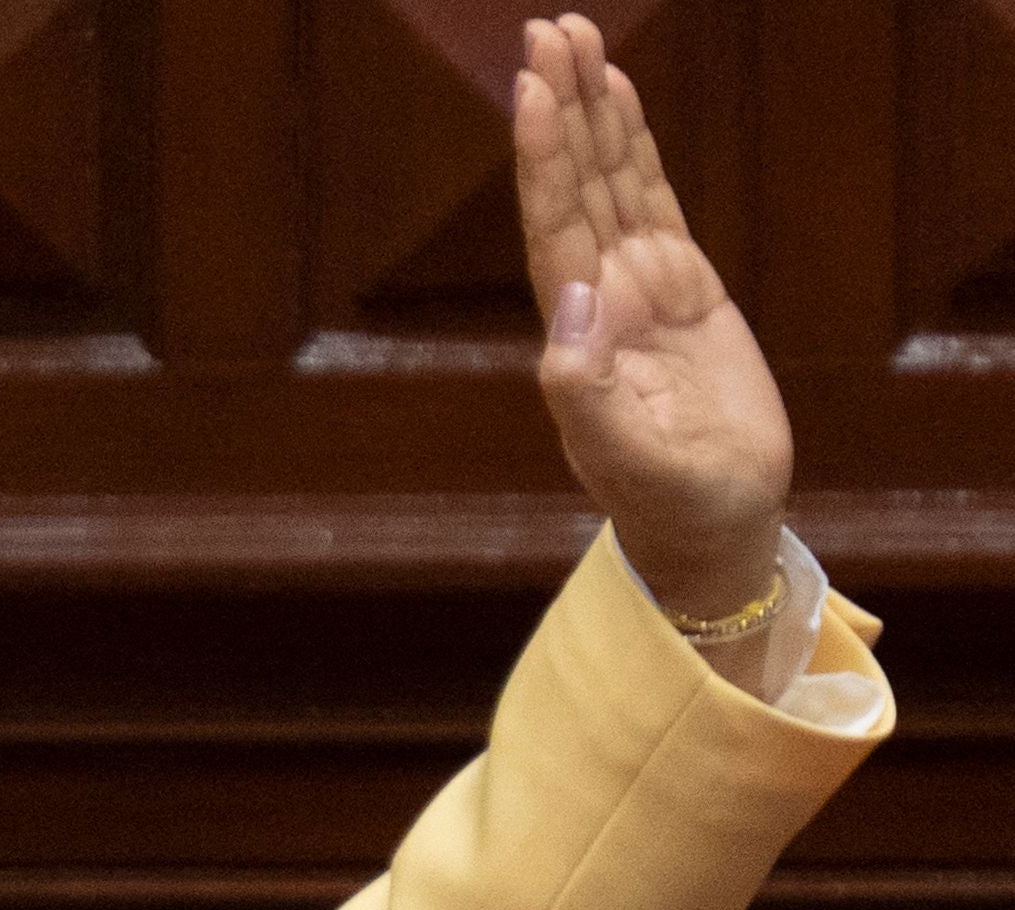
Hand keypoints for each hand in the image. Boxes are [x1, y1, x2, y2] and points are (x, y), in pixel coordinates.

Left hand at [513, 15, 789, 621]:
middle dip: (561, 106)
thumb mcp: (627, 457)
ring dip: (590, 111)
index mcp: (579, 330)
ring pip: (609, 179)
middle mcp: (598, 297)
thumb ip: (586, 390)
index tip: (533, 89)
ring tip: (575, 39)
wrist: (712, 523)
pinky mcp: (682, 287)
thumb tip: (569, 306)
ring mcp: (638, 287)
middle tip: (548, 29)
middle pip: (574, 182)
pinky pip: (653, 198)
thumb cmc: (668, 502)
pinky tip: (618, 100)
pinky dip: (634, 146)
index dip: (542, 157)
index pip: (553, 224)